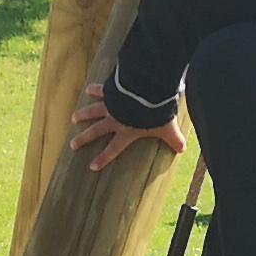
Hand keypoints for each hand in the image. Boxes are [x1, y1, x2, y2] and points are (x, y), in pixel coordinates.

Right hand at [68, 77, 184, 174]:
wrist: (146, 91)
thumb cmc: (155, 112)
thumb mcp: (166, 127)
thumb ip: (174, 139)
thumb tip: (182, 149)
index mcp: (126, 132)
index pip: (113, 149)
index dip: (103, 158)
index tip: (92, 166)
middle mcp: (114, 120)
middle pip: (96, 131)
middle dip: (84, 138)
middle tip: (73, 144)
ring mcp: (111, 105)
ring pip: (94, 111)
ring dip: (84, 115)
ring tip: (74, 118)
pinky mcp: (112, 90)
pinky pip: (102, 90)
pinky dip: (95, 89)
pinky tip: (88, 89)